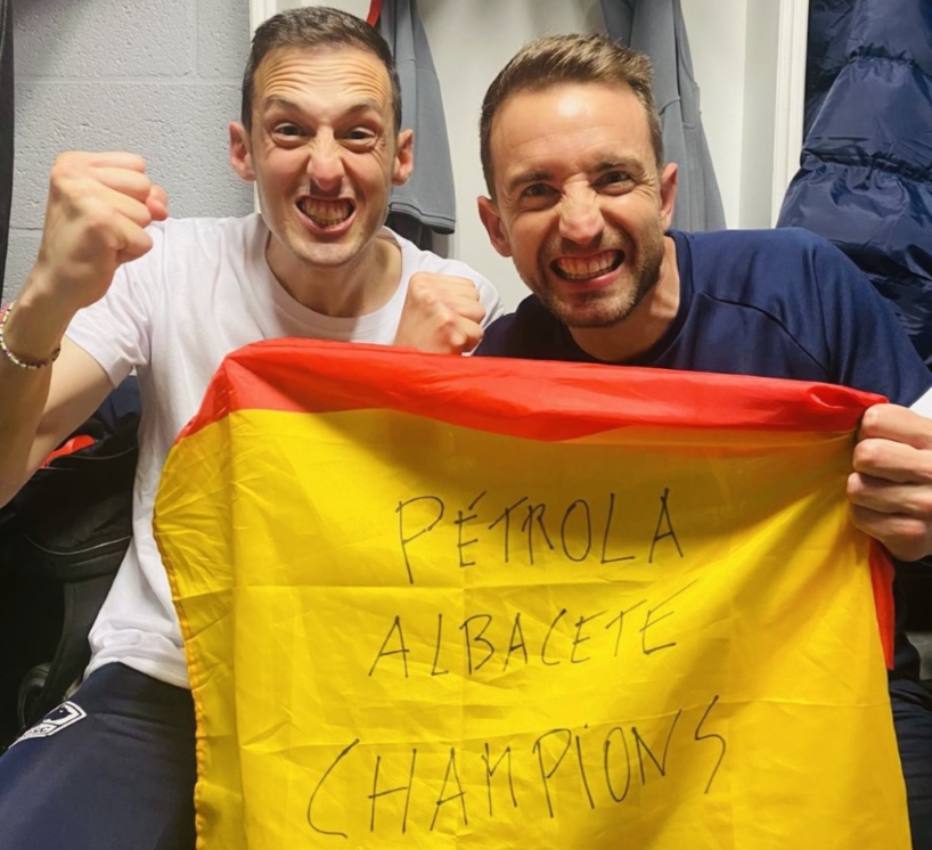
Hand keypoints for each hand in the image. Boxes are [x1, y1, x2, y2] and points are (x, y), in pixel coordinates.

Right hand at [30, 151, 167, 312]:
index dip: (133, 194)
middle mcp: (75, 173)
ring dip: (131, 234)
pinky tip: (104, 253)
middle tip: (102, 228)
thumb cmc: (84, 244)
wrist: (57, 282)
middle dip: (134, 213)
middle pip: (144, 185)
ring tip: (103, 241)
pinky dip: (131, 253)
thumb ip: (143, 195)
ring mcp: (86, 196)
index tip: (103, 211)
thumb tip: (160, 205)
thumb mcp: (115, 207)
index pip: (136, 165)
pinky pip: (145, 240)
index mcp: (74, 162)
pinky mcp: (101, 223)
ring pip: (146, 213)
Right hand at [393, 273, 485, 353]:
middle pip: (474, 296)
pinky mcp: (450, 328)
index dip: (461, 305)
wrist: (405, 367)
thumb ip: (445, 292)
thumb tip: (472, 292)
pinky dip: (468, 344)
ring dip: (468, 330)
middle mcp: (429, 292)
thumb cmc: (415, 341)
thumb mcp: (422, 304)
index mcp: (421, 281)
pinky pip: (477, 332)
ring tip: (447, 337)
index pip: (467, 285)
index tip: (442, 318)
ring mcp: (439, 309)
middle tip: (445, 330)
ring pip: (479, 312)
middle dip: (466, 317)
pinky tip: (449, 346)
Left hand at [848, 403, 931, 560]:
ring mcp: (928, 504)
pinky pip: (860, 516)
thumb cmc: (918, 470)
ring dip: (862, 492)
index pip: (874, 420)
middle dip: (862, 463)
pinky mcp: (913, 535)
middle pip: (866, 454)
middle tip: (879, 472)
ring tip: (883, 494)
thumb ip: (885, 423)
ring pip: (857, 488)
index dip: (867, 432)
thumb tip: (835, 418)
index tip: (882, 443)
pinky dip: (866, 516)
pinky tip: (886, 514)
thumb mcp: (914, 437)